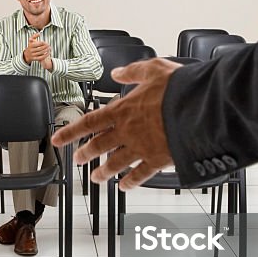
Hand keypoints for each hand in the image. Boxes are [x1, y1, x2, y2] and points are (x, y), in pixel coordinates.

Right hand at [23, 33, 52, 69]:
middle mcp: (31, 50)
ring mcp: (33, 55)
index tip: (46, 42)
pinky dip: (45, 55)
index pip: (38, 44)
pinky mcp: (34, 59)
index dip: (43, 43)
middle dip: (46, 47)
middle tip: (49, 45)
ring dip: (46, 50)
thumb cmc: (30, 46)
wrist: (27, 54)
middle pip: (40, 48)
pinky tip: (48, 53)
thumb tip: (39, 33)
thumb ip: (34, 35)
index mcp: (30, 45)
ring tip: (49, 48)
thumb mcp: (30, 40)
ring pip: (41, 53)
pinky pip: (41, 57)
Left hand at [51, 58, 180, 189]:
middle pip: (98, 146)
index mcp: (122, 110)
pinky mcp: (157, 160)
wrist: (200, 109)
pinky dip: (130, 182)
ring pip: (115, 164)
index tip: (57, 140)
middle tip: (77, 160)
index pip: (88, 123)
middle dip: (85, 154)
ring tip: (96, 178)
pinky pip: (139, 175)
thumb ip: (132, 72)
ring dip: (103, 172)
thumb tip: (118, 72)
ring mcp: (140, 148)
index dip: (70, 133)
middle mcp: (127, 132)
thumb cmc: (178, 89)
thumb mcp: (153, 69)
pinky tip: (124, 187)